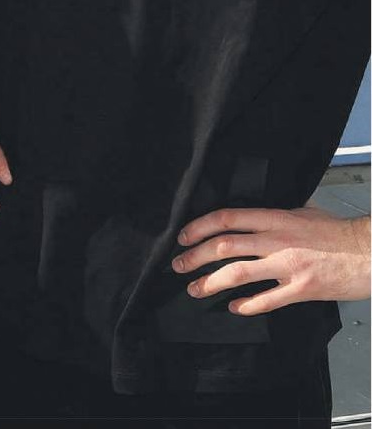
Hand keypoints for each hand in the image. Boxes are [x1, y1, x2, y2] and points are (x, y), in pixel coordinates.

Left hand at [173, 206, 370, 313]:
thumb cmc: (340, 233)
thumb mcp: (304, 212)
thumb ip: (277, 214)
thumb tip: (256, 215)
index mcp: (275, 218)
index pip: (226, 219)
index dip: (199, 227)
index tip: (183, 236)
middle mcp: (277, 240)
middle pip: (224, 246)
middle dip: (195, 256)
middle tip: (179, 265)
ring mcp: (288, 266)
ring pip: (238, 273)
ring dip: (210, 282)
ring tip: (195, 289)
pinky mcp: (303, 289)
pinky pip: (267, 300)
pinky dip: (246, 305)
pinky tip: (233, 307)